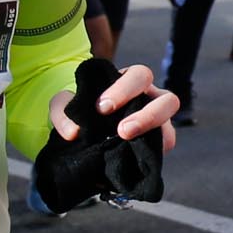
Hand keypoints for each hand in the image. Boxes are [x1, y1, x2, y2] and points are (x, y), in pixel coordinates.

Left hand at [50, 64, 176, 153]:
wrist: (81, 132)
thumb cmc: (78, 109)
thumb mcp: (63, 105)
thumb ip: (62, 113)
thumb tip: (73, 132)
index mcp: (132, 82)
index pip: (140, 76)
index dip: (125, 90)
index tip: (101, 108)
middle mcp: (151, 99)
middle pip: (168, 99)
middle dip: (148, 115)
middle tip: (122, 131)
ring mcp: (158, 121)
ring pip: (170, 124)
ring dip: (153, 134)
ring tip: (128, 143)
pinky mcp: (157, 142)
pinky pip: (165, 145)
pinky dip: (153, 151)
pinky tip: (133, 157)